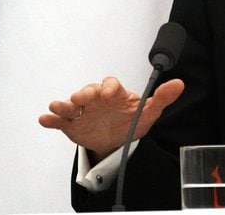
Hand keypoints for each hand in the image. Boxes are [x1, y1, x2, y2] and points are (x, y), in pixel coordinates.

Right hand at [39, 76, 184, 161]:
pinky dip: (51, 119)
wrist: (117, 140)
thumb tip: (179, 84)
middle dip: (84, 94)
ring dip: (64, 104)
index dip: (109, 87)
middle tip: (81, 99)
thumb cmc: (131, 120)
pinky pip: (60, 121)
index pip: (111, 84)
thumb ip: (162, 98)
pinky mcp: (72, 125)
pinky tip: (45, 119)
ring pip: (71, 105)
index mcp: (115, 93)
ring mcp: (83, 112)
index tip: (109, 94)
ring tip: (58, 107)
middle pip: (88, 92)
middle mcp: (96, 99)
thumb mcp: (148, 112)